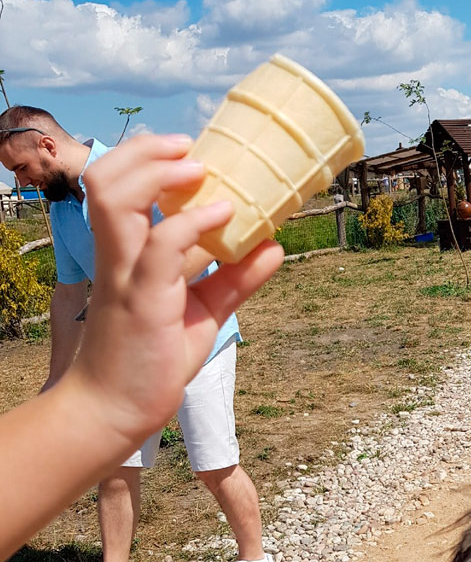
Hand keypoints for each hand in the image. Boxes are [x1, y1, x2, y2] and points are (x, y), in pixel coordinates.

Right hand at [68, 133, 282, 447]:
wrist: (118, 412)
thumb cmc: (151, 361)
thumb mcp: (204, 312)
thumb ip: (235, 278)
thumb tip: (273, 246)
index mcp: (127, 254)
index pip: (116, 185)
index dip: (146, 158)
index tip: (187, 151)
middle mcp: (119, 257)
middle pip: (105, 179)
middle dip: (145, 151)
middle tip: (191, 149)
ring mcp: (127, 275)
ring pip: (115, 198)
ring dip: (158, 173)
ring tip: (202, 169)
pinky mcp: (144, 299)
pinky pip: (161, 245)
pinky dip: (194, 223)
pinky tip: (225, 216)